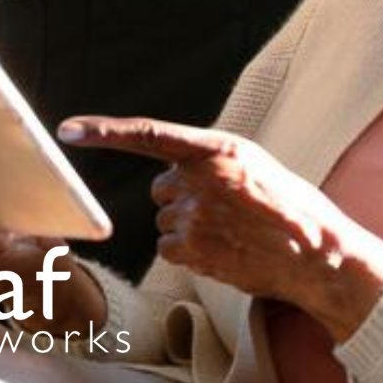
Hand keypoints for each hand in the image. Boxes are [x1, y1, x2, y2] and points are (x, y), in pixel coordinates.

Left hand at [60, 114, 382, 339]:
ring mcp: (194, 214)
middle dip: (183, 200)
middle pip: (162, 189)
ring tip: (233, 233)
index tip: (68, 130)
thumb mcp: (256, 167)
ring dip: (190, 228)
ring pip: (166, 221)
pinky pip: (169, 248)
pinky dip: (191, 253)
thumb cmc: (290, 208)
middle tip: (226, 212)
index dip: (104, 132)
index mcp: (219, 148)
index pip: (149, 135)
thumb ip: (213, 163)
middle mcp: (201, 177)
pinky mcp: (190, 247)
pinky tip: (224, 251)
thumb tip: (174, 174)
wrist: (315, 252)